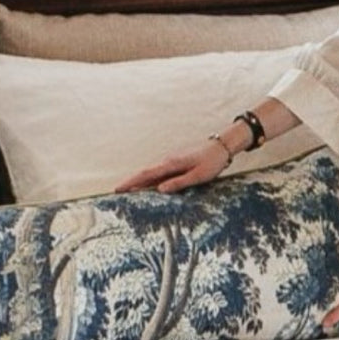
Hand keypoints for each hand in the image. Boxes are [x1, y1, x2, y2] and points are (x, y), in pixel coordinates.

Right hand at [113, 138, 230, 193]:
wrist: (221, 146)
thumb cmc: (212, 162)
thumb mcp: (197, 176)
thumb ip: (179, 183)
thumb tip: (160, 190)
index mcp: (171, 164)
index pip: (146, 175)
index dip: (131, 182)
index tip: (117, 189)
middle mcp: (168, 161)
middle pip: (145, 174)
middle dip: (131, 183)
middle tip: (117, 193)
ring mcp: (171, 161)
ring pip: (152, 173)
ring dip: (140, 182)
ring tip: (128, 193)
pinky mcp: (176, 163)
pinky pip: (159, 173)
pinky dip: (150, 180)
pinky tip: (148, 187)